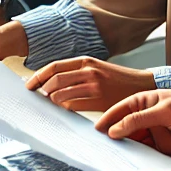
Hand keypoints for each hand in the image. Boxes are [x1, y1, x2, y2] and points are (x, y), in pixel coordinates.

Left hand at [25, 57, 156, 112]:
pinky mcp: (99, 101)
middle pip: (54, 81)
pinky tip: (67, 110)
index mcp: (85, 61)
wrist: (141, 85)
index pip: (54, 66)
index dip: (38, 76)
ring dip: (53, 102)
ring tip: (54, 104)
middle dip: (42, 90)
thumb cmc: (116, 79)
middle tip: (39, 97)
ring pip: (60, 95)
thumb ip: (76, 72)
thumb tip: (51, 82)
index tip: (29, 84)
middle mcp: (88, 71)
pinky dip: (65, 109)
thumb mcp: (96, 68)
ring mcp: (94, 86)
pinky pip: (72, 107)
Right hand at [95, 89, 170, 156]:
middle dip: (112, 137)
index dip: (108, 120)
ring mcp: (155, 134)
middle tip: (98, 149)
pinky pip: (145, 156)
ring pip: (133, 143)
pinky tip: (129, 167)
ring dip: (123, 151)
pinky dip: (137, 161)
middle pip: (124, 128)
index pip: (121, 109)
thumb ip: (141, 119)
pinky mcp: (163, 150)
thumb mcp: (168, 109)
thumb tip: (116, 130)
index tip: (96, 131)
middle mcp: (148, 117)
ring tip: (110, 160)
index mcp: (147, 101)